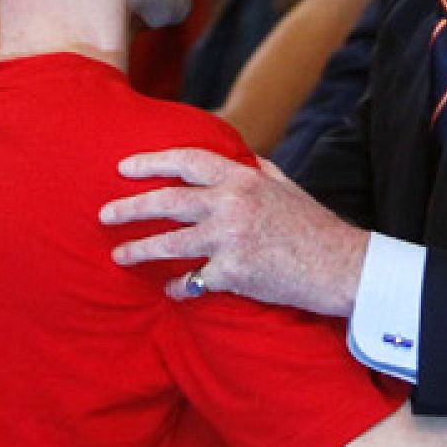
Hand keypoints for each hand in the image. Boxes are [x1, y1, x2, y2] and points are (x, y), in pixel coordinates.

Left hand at [99, 147, 367, 316]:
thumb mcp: (285, 187)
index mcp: (242, 179)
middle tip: (104, 214)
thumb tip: (241, 155)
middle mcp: (231, 204)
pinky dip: (179, 287)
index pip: (186, 161)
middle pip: (166, 202)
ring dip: (140, 249)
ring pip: (170, 244)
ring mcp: (230, 239)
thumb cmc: (313, 226)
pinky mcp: (233, 273)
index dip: (151, 162)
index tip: (123, 167)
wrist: (341, 266)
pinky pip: (193, 281)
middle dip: (130, 207)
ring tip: (119, 255)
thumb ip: (258, 170)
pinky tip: (170, 290)